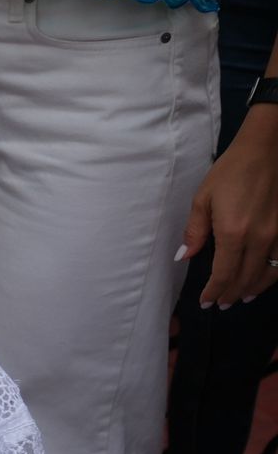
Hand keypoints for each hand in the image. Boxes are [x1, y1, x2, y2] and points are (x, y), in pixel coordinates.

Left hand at [180, 107, 277, 306]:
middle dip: (231, 294)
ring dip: (254, 289)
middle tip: (220, 303)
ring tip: (241, 297)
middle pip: (246, 279)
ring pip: (268, 274)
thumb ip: (195, 232)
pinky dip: (272, 275)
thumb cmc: (232, 171)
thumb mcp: (203, 199)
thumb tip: (184, 258)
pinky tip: (264, 278)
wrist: (268, 149)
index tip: (205, 302)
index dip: (214, 292)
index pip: (224, 274)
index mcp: (234, 233)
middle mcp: (260, 238)